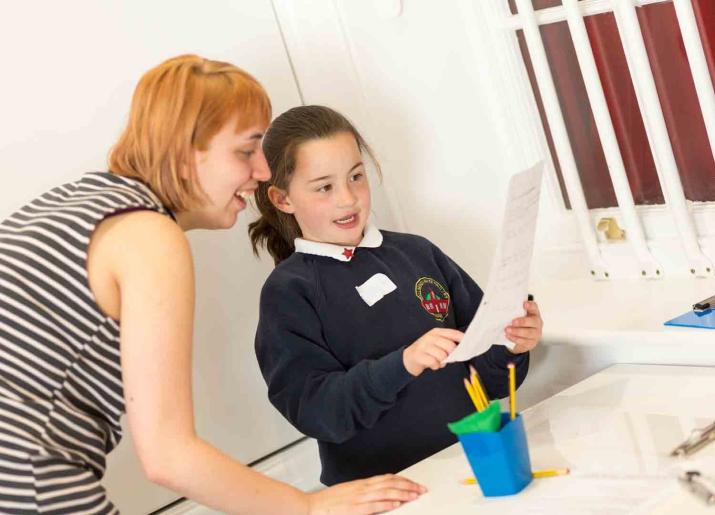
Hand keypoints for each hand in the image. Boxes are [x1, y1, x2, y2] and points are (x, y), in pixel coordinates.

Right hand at [307, 474, 426, 514]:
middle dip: (408, 485)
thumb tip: (377, 494)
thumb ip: (363, 493)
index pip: (386, 478)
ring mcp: (359, 498)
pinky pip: (374, 505)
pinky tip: (397, 503)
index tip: (413, 483)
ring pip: (386, 492)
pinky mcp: (355, 510)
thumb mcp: (347, 493)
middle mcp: (362, 489)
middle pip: (390, 483)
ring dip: (403, 493)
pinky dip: (387, 503)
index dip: (402, 480)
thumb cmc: (327, 503)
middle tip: (421, 488)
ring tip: (415, 495)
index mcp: (361, 484)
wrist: (311, 508)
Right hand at [402, 328, 462, 376]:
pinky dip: (436, 366)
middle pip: (450, 346)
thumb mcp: (436, 344)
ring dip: (443, 362)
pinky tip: (433, 365)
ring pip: (442, 355)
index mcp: (437, 332)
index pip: (453, 333)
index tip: (469, 346)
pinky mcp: (419, 355)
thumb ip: (447, 343)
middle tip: (448, 358)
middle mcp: (430, 337)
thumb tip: (463, 348)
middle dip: (452, 355)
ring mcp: (423, 346)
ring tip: (439, 362)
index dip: (463, 339)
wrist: (408, 358)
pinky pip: (434, 362)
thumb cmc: (426, 351)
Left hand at [505, 300, 541, 353]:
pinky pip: (523, 341)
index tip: (524, 304)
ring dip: (516, 331)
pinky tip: (508, 335)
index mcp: (534, 314)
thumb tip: (504, 308)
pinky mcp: (531, 342)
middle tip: (513, 322)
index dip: (530, 305)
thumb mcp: (520, 317)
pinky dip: (514, 338)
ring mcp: (535, 334)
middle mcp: (537, 323)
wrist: (524, 339)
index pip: (534, 307)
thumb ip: (516, 312)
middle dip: (522, 321)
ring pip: (528, 333)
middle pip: (533, 321)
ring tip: (507, 330)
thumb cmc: (521, 325)